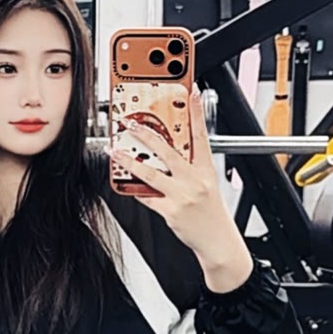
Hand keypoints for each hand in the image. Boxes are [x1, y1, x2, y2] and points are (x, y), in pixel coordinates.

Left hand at [111, 88, 253, 289]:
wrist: (217, 241)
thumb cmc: (210, 212)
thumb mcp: (206, 184)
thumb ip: (188, 168)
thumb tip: (164, 154)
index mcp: (205, 169)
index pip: (201, 135)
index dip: (197, 112)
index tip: (192, 92)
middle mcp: (194, 180)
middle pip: (168, 151)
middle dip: (146, 135)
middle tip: (130, 125)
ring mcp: (182, 195)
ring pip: (150, 174)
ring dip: (129, 162)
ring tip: (115, 153)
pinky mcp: (171, 211)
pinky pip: (147, 197)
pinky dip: (135, 190)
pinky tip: (125, 183)